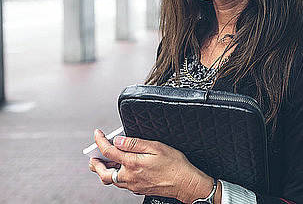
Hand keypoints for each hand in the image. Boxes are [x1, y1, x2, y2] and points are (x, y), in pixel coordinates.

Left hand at [88, 129, 220, 202]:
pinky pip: (122, 183)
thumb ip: (135, 143)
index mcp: (132, 164)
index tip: (97, 134)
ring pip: (112, 180)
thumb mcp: (156, 147)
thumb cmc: (175, 165)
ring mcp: (133, 185)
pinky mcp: (138, 189)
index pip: (108, 152)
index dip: (100, 141)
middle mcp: (129, 177)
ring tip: (107, 161)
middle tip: (93, 156)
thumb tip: (119, 140)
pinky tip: (123, 168)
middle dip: (95, 164)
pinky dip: (117, 175)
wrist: (185, 183)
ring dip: (105, 170)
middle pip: (103, 174)